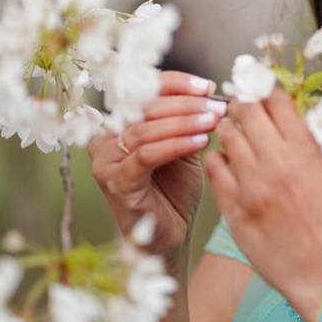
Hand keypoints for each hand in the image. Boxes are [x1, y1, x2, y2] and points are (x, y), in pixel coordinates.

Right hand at [88, 71, 226, 265]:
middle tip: (217, 105)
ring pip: (145, 130)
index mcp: (118, 125)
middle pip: (145, 108)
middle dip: (186, 104)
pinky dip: (175, 145)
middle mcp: (105, 140)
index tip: (208, 86)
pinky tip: (201, 141)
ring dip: (184, 122)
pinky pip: (147, 155)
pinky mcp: (116, 183)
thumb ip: (189, 120)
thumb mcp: (185, 147)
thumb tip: (211, 91)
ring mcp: (106, 162)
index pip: (144, 93)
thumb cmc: (176, 191)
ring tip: (213, 120)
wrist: (171, 236)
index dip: (176, 85)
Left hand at [204, 88, 321, 321]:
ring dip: (228, 128)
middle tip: (240, 105)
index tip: (261, 89)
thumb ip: (309, 143)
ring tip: (232, 131)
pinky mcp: (234, 209)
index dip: (266, 90)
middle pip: (247, 112)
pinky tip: (226, 161)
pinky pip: (215, 169)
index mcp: (306, 152)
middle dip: (242, 103)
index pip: (277, 102)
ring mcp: (252, 186)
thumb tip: (287, 115)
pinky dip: (218, 158)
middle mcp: (277, 163)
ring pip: (227, 136)